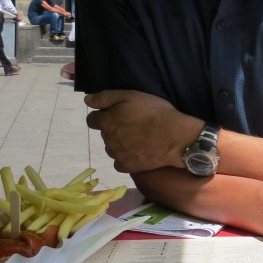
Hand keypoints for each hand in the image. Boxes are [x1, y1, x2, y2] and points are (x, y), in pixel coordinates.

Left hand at [85, 89, 200, 172]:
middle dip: (114, 128)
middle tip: (133, 125)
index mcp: (106, 121)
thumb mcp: (131, 96)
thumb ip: (105, 97)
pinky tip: (138, 152)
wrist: (175, 137)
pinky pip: (119, 162)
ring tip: (138, 139)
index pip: (92, 120)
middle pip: (105, 134)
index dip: (103, 115)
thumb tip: (87, 101)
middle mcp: (108, 139)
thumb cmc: (155, 112)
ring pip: (112, 148)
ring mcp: (117, 155)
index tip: (118, 114)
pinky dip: (126, 158)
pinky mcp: (127, 167)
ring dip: (120, 143)